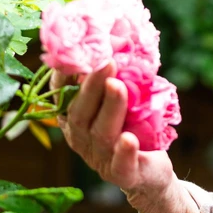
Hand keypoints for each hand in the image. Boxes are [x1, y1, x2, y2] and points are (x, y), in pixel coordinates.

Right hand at [52, 62, 175, 197]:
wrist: (150, 172)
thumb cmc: (132, 127)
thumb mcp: (120, 101)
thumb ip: (114, 77)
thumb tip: (117, 37)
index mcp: (74, 119)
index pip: (61, 96)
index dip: (64, 76)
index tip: (72, 53)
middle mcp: (81, 139)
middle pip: (80, 113)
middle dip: (91, 86)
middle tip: (106, 61)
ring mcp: (100, 159)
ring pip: (100, 133)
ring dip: (110, 108)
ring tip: (118, 86)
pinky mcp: (124, 175)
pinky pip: (121, 165)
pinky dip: (124, 152)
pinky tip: (128, 139)